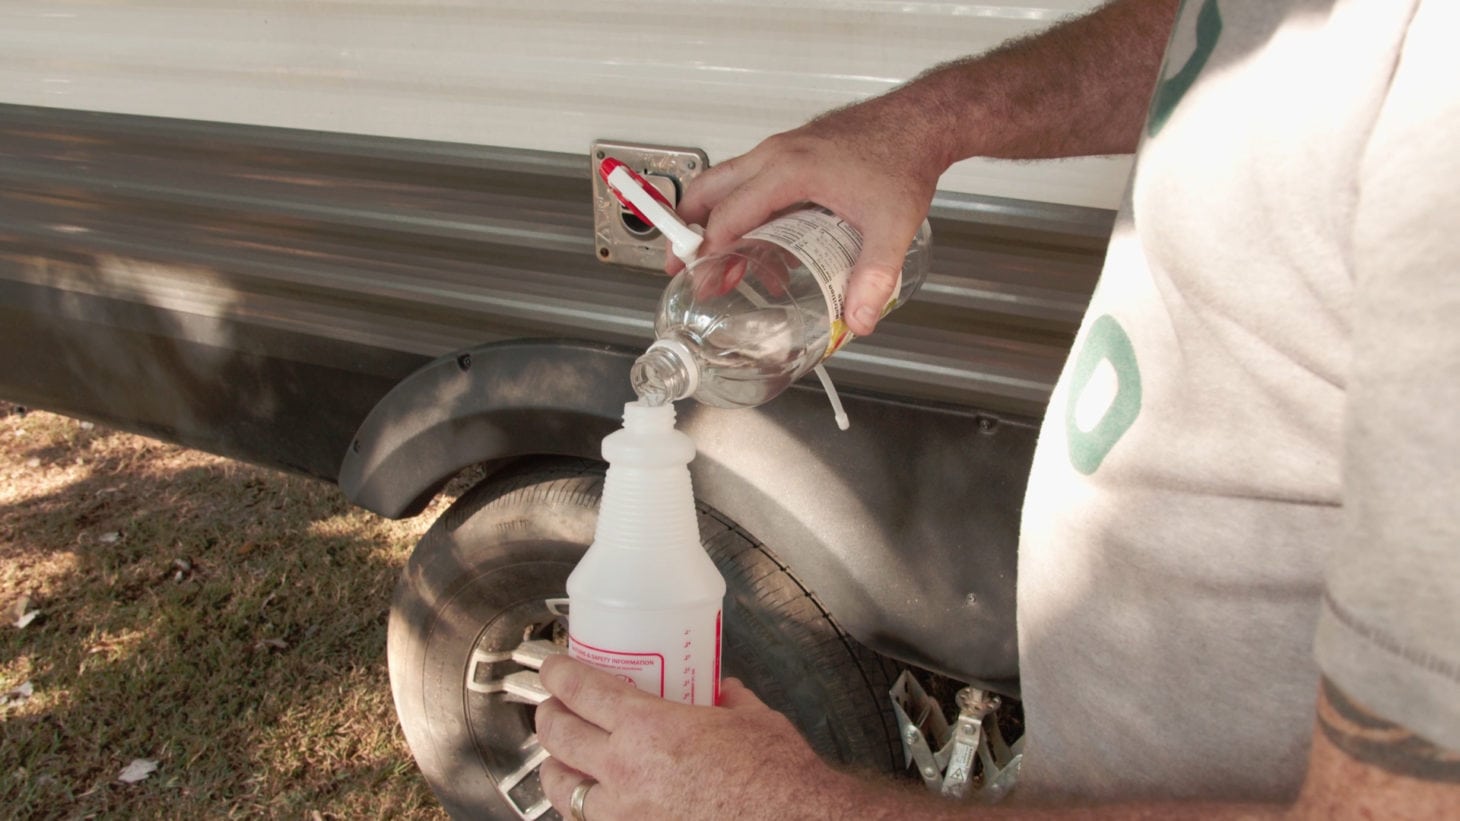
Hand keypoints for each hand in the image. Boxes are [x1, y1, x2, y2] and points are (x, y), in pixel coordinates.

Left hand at [534, 655, 856, 820]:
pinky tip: (599, 799)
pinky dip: (587, 806)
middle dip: (547, 714)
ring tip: (565, 756)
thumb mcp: (751, 719)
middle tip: (553, 704)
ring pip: (562, 790)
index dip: (558, 673)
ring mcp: (626, 815)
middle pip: (557, 736)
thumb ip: (727, 700)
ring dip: (557, 766)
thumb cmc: (777, 777)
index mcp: (649, 729)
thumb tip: (723, 691)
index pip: (580, 691)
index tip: (553, 666)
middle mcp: (625, 772)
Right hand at [675, 88, 951, 335]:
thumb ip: (874, 276)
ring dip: (713, 222)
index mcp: (790, 170)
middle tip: (682, 268)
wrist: (919, 121)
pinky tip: (762, 244)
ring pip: (725, 183)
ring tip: (718, 264)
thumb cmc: (903, 159)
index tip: (703, 282)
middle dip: (688, 232)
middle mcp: (776, 155)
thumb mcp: (891, 226)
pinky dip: (741, 211)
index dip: (710, 253)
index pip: (729, 215)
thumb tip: (858, 319)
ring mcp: (781, 150)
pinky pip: (750, 181)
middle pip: (709, 190)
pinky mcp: (791, 153)